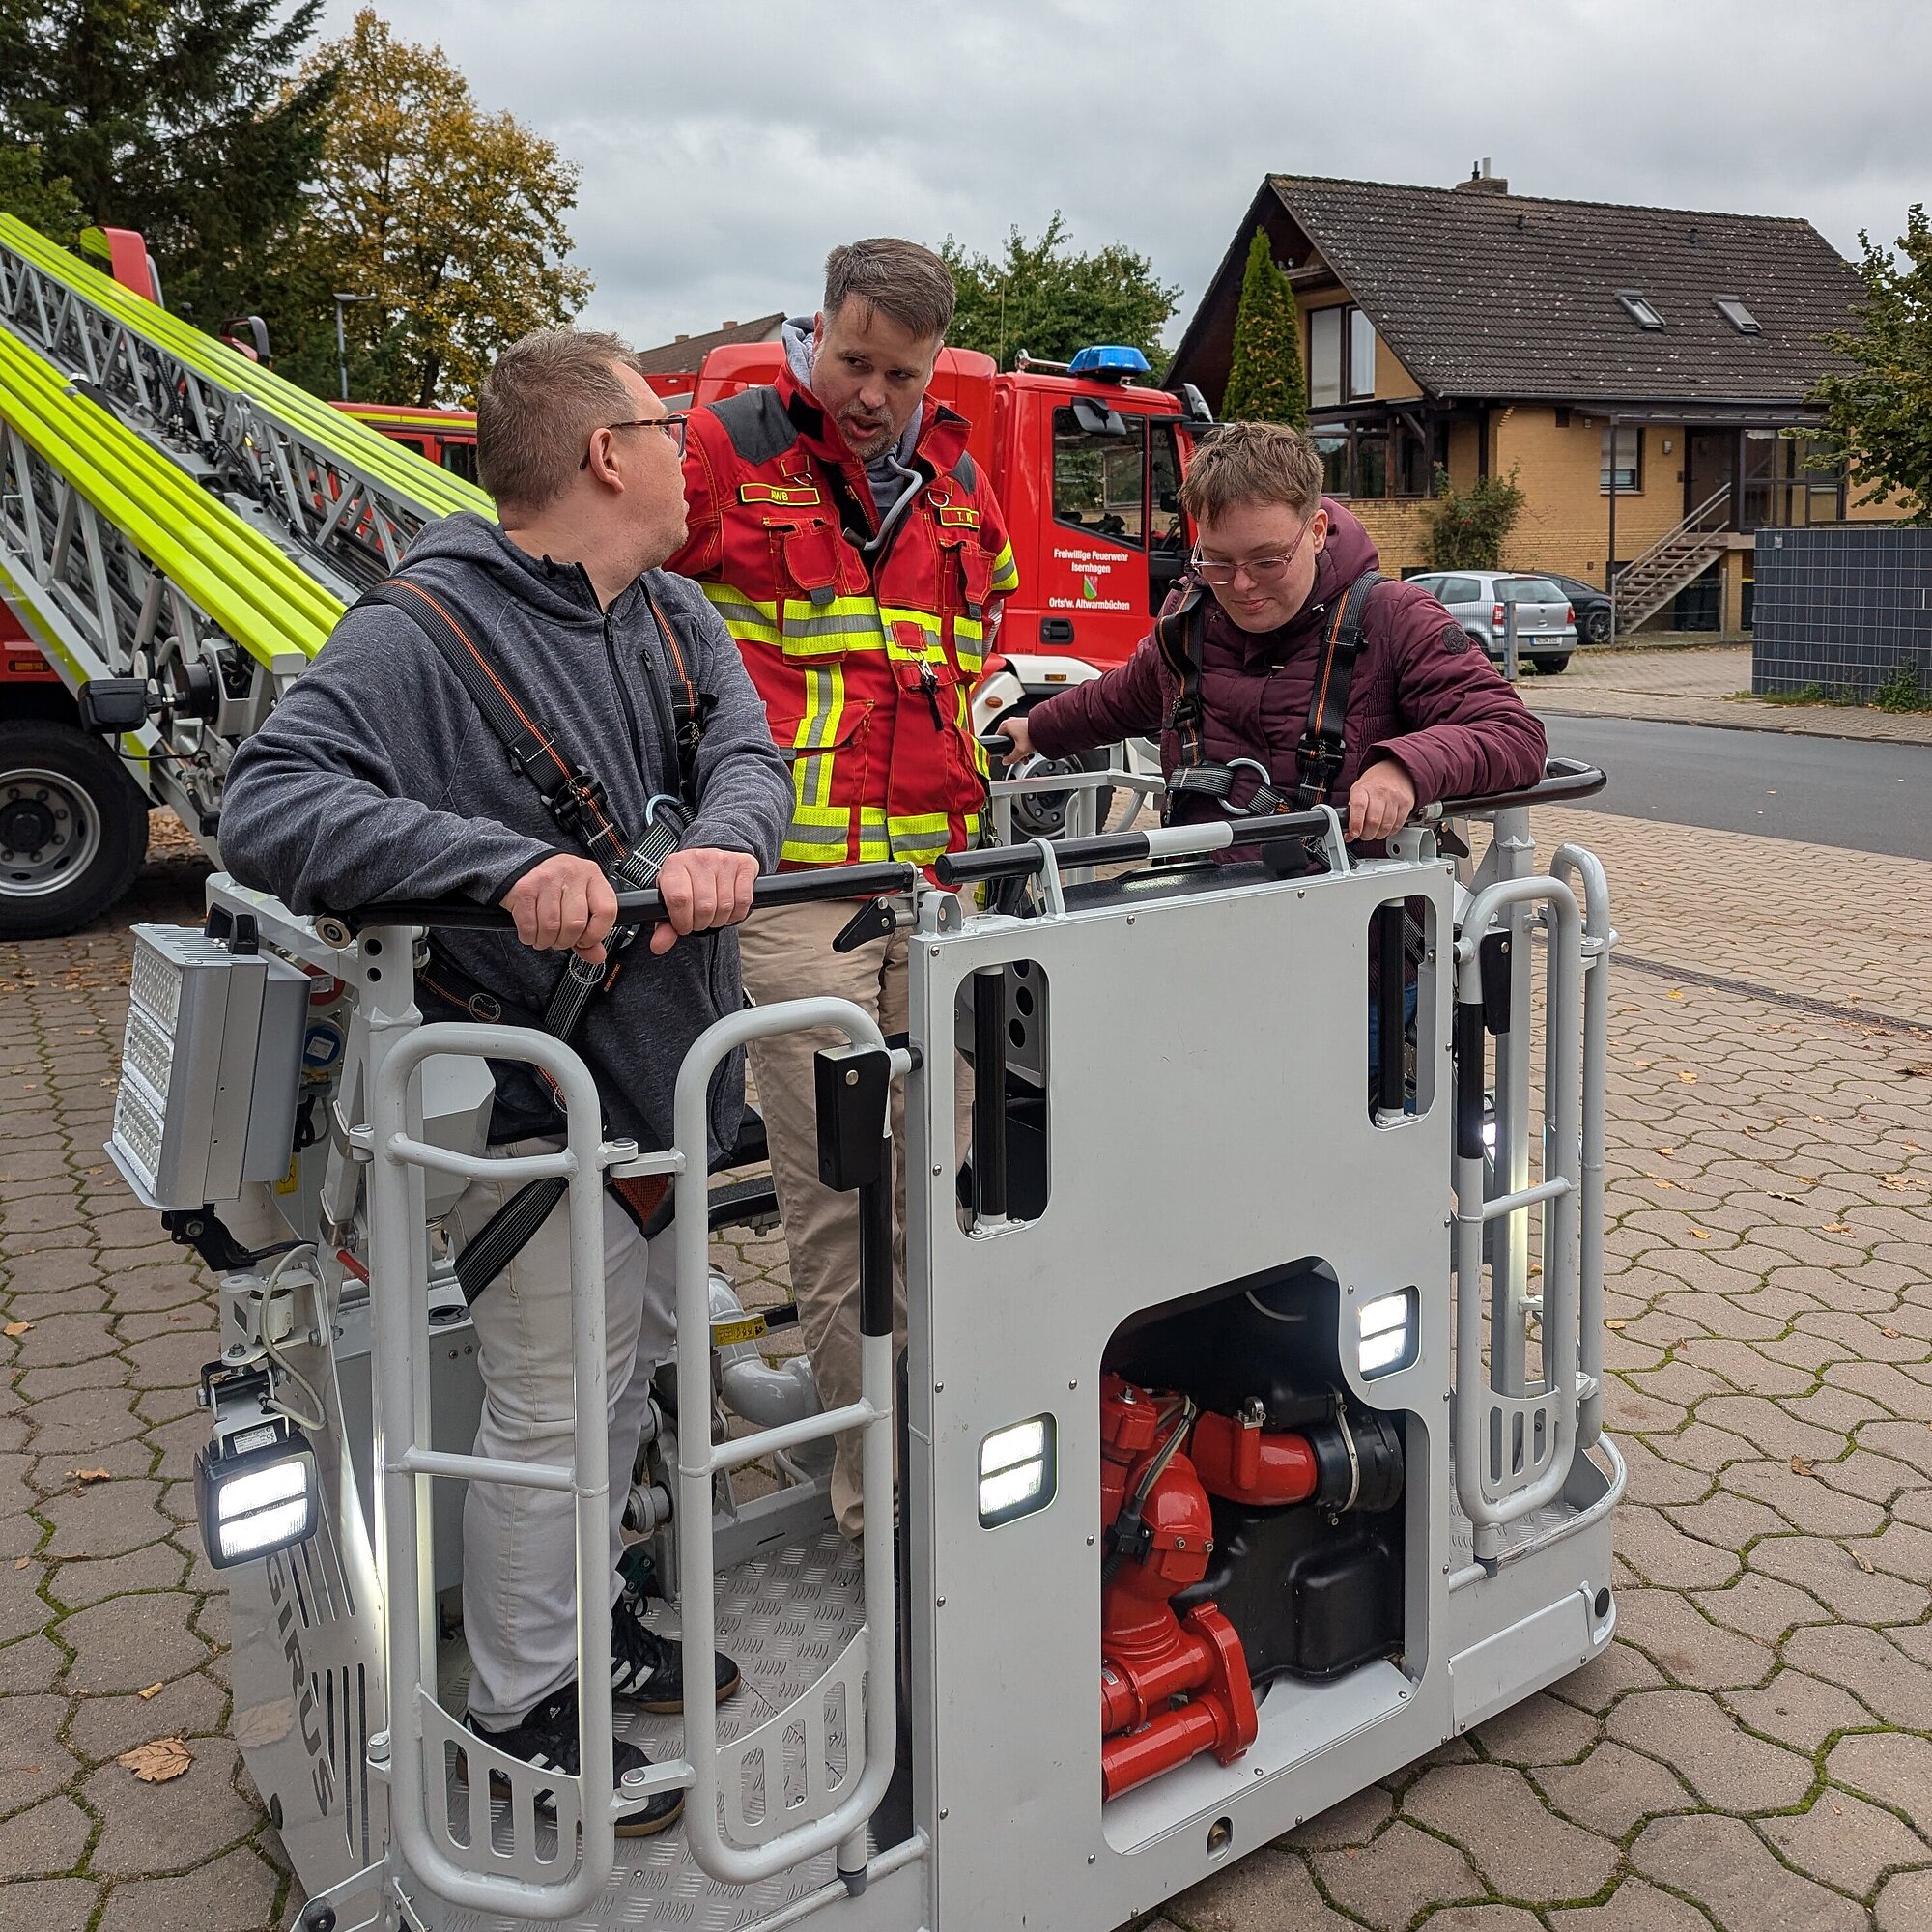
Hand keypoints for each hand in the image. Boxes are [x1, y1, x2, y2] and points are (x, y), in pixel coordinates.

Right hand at [501, 854, 618, 962]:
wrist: (525, 864)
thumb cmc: (557, 885)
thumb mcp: (580, 901)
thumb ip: (591, 931)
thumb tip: (597, 956)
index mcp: (593, 876)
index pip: (606, 911)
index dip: (596, 934)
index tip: (585, 940)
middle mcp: (572, 874)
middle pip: (576, 924)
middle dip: (566, 941)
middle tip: (560, 940)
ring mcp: (547, 879)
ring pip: (551, 927)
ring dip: (546, 941)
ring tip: (545, 937)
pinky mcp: (524, 889)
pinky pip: (529, 926)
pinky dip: (530, 937)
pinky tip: (532, 932)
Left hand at [650, 846, 757, 954]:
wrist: (711, 861)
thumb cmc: (688, 884)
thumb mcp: (671, 901)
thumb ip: (665, 926)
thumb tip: (658, 946)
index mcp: (674, 866)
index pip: (679, 899)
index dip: (682, 921)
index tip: (683, 926)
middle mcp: (698, 858)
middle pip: (704, 906)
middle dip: (702, 923)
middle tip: (699, 921)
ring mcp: (722, 859)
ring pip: (725, 905)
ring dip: (719, 920)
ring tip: (713, 916)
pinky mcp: (743, 864)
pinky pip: (743, 901)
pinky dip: (736, 914)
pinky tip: (728, 911)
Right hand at [997, 714, 1033, 763]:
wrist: (1048, 728)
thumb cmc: (1034, 734)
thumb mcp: (1020, 751)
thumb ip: (1010, 758)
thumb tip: (1006, 761)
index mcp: (1005, 725)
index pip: (998, 739)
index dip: (1003, 751)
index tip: (1009, 757)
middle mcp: (1011, 721)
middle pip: (1008, 741)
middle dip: (1015, 752)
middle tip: (1021, 758)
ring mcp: (1019, 721)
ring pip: (1016, 739)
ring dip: (1021, 749)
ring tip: (1028, 754)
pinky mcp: (1027, 723)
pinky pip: (1023, 735)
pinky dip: (1026, 743)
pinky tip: (1031, 749)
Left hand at [1347, 760, 1417, 843]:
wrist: (1396, 770)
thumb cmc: (1374, 783)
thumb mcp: (1358, 793)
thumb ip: (1352, 814)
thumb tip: (1348, 835)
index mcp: (1362, 789)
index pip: (1358, 806)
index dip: (1356, 822)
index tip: (1354, 833)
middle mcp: (1379, 791)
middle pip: (1373, 821)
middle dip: (1366, 834)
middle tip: (1363, 835)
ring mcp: (1394, 797)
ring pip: (1386, 826)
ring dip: (1378, 835)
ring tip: (1374, 832)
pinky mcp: (1406, 803)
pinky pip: (1397, 825)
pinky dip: (1389, 832)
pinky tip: (1385, 828)